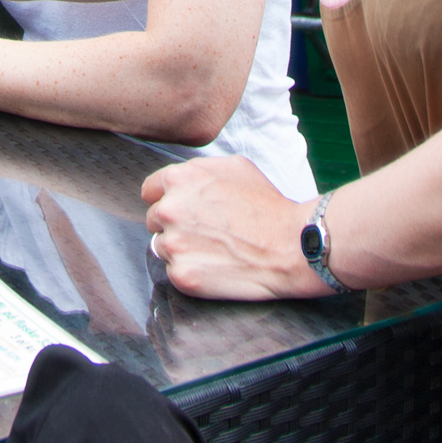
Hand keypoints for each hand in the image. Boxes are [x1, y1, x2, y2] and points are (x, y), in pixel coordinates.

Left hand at [141, 157, 333, 300]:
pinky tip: (216, 267)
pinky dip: (191, 271)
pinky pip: (175, 272)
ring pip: (163, 247)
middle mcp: (169, 210)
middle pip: (154, 220)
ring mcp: (174, 244)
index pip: (150, 191)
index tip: (181, 210)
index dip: (166, 199)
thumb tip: (182, 180)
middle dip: (175, 225)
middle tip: (205, 232)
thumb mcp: (235, 167)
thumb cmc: (267, 207)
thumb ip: (198, 170)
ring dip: (181, 249)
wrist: (291, 246)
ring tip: (213, 250)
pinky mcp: (182, 275)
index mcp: (178, 180)